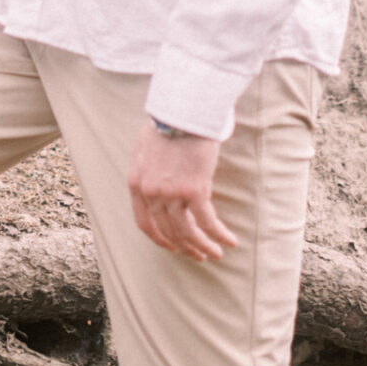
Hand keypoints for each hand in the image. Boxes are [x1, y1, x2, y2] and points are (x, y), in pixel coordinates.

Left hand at [127, 125, 235, 262]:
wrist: (182, 109)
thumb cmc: (168, 123)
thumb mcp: (146, 149)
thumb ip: (150, 172)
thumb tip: (161, 185)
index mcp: (137, 183)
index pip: (144, 223)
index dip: (159, 238)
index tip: (172, 246)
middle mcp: (151, 192)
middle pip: (167, 231)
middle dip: (184, 247)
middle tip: (198, 255)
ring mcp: (171, 192)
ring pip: (187, 231)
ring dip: (202, 246)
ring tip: (215, 254)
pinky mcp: (194, 189)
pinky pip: (207, 221)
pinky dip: (218, 234)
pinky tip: (229, 241)